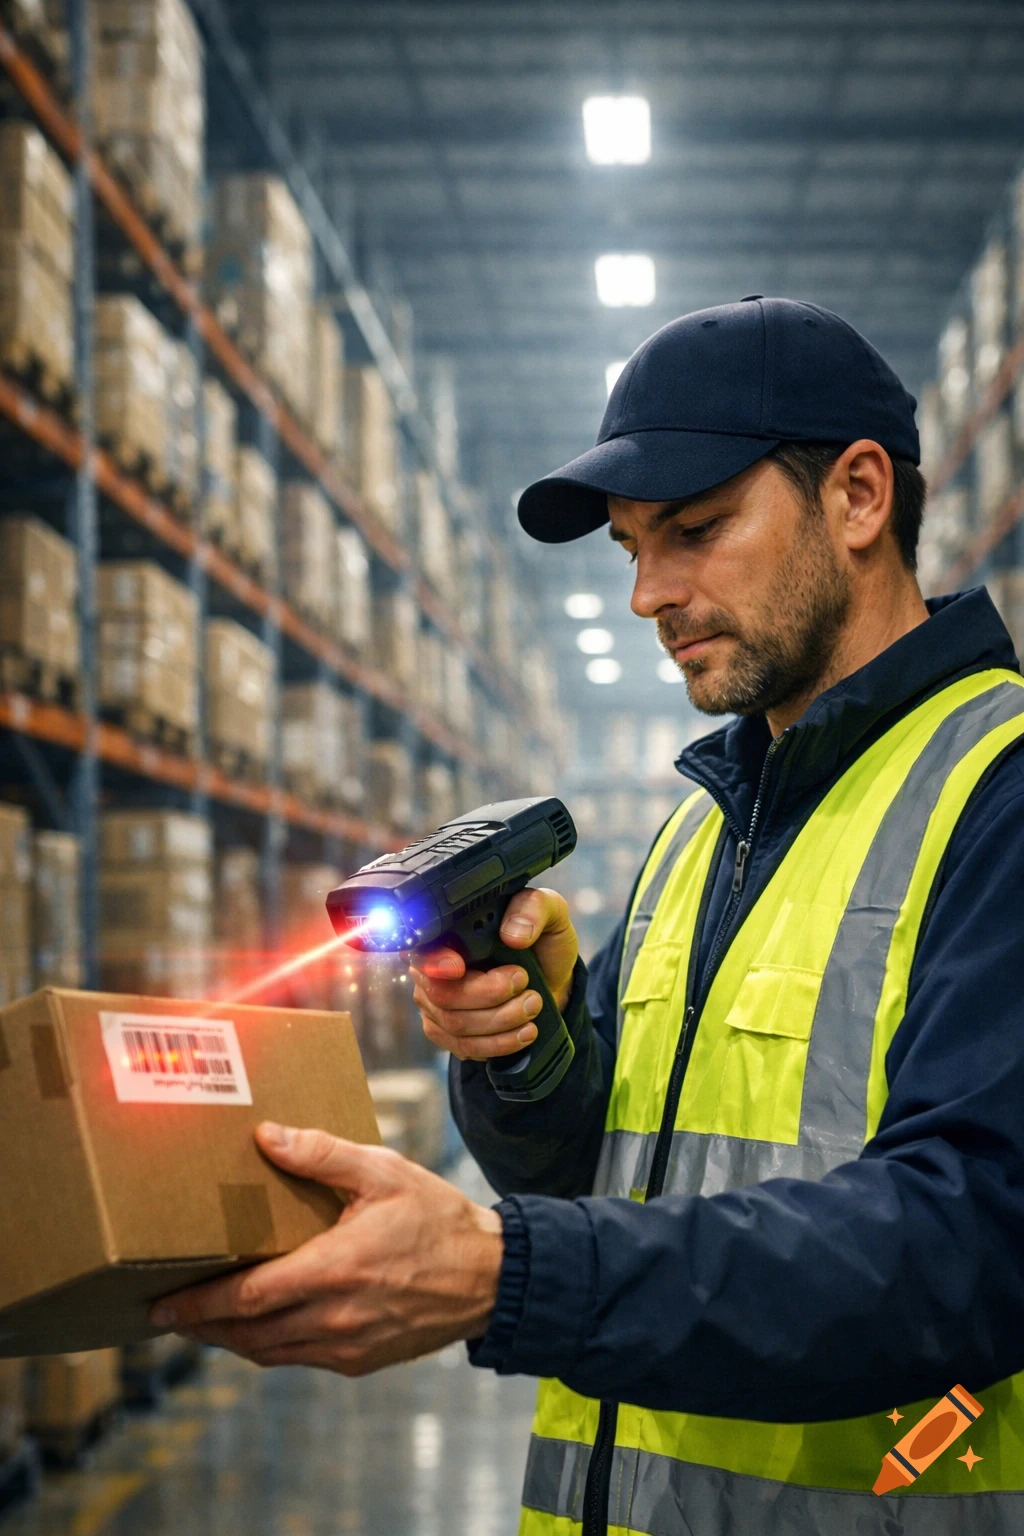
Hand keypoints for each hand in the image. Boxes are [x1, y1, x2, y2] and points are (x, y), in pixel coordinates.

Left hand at [148, 1123, 502, 1375]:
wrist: (492, 1276)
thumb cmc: (436, 1217)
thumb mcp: (382, 1172)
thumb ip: (321, 1155)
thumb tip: (266, 1137)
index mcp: (333, 1270)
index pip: (246, 1298)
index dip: (197, 1304)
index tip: (161, 1303)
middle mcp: (334, 1317)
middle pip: (246, 1334)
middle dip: (201, 1325)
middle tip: (166, 1313)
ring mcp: (347, 1346)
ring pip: (269, 1353)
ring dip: (230, 1341)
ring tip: (202, 1322)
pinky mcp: (361, 1361)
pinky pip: (299, 1358)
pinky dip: (269, 1346)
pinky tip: (259, 1328)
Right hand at [410, 886, 577, 1062]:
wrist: (551, 979)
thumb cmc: (541, 941)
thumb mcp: (548, 912)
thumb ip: (532, 908)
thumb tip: (513, 934)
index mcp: (446, 933)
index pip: (422, 949)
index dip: (434, 962)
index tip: (458, 967)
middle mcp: (432, 970)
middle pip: (443, 994)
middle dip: (489, 995)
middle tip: (526, 988)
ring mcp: (436, 1005)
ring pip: (457, 1025)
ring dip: (501, 1021)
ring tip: (533, 1006)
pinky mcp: (449, 1035)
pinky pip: (466, 1048)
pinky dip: (499, 1043)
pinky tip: (525, 1032)